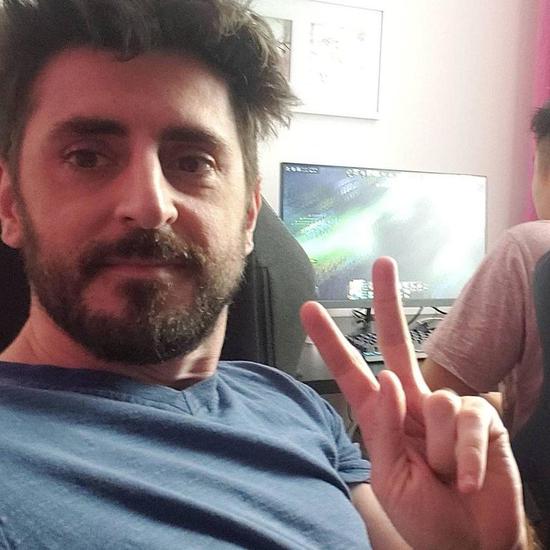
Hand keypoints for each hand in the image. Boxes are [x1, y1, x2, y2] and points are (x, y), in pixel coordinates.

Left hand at [300, 257, 525, 549]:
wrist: (470, 543)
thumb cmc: (424, 514)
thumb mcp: (389, 478)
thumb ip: (382, 428)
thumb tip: (387, 378)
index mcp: (382, 414)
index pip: (351, 371)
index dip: (330, 340)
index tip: (310, 309)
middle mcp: (412, 401)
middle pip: (396, 342)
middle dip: (387, 302)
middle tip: (381, 263)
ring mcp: (447, 407)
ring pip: (435, 404)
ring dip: (438, 453)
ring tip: (444, 478)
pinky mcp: (482, 418)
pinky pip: (468, 424)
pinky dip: (465, 460)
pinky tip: (465, 480)